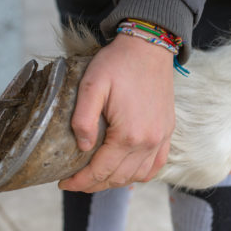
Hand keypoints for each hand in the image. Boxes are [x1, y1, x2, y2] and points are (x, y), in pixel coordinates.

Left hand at [59, 33, 175, 191]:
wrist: (149, 47)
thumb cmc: (118, 63)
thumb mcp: (91, 85)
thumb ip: (83, 119)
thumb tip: (82, 147)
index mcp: (127, 134)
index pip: (100, 171)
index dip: (80, 181)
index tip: (63, 183)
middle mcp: (148, 142)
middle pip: (118, 177)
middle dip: (93, 184)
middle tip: (74, 181)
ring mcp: (161, 138)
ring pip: (136, 176)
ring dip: (114, 181)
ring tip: (95, 177)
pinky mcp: (168, 132)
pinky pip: (155, 166)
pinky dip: (139, 174)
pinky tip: (125, 172)